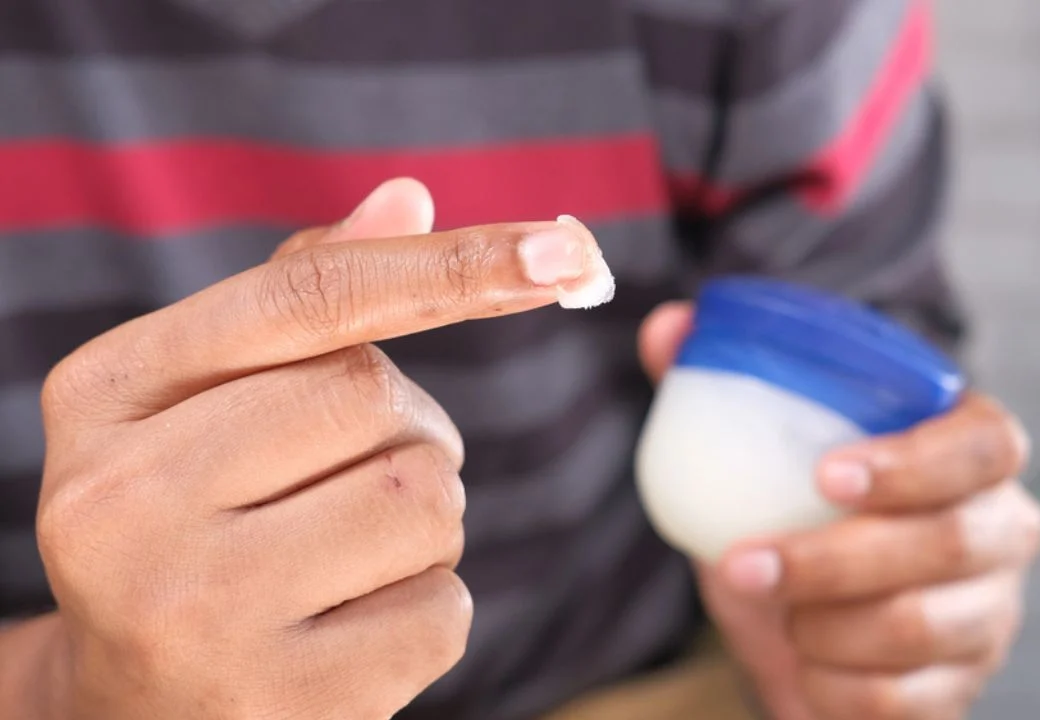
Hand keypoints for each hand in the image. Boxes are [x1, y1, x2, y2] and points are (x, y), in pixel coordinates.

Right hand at [33, 179, 605, 719]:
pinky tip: (351, 623)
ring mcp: (199, 611)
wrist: (131, 701)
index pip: (308, 298)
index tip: (565, 247)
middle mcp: (126, 499)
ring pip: (426, 502)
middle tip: (355, 474)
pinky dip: (430, 604)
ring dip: (427, 520)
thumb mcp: (198, 396)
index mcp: (107, 393)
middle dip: (409, 429)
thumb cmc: (185, 516)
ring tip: (345, 555)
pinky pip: (444, 611)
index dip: (450, 265)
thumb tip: (409, 197)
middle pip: (378, 398)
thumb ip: (301, 293)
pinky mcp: (280, 701)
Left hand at [639, 302, 1039, 719]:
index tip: (822, 473)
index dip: (916, 460)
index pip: (985, 445)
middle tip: (743, 563)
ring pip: (925, 627)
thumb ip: (716, 382)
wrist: (798, 628)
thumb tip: (666, 326)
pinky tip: (803, 665)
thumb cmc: (791, 515)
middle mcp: (1002, 530)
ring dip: (823, 626)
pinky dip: (834, 686)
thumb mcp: (754, 453)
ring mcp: (991, 616)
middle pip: (953, 541)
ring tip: (772, 613)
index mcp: (969, 454)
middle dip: (836, 557)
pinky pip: (906, 702)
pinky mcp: (962, 689)